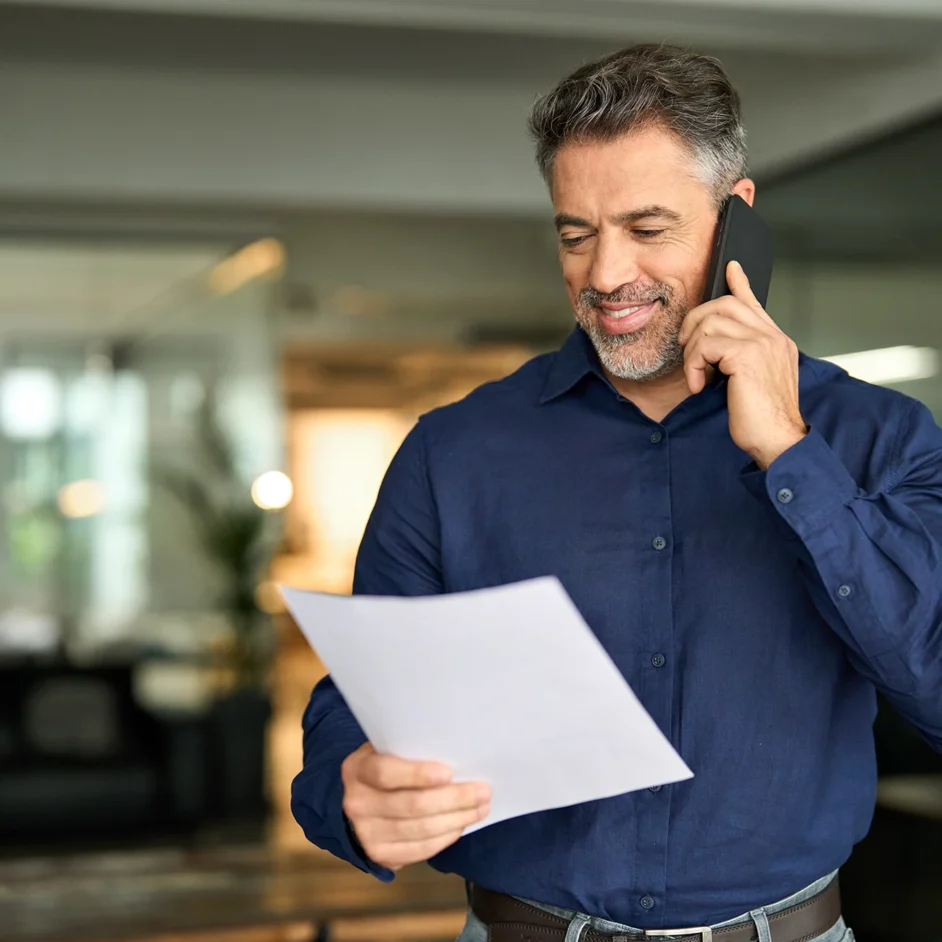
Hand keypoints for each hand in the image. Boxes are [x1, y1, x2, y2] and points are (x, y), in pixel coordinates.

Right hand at [341, 743, 490, 870]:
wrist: (356, 805)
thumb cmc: (383, 769)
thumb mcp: (385, 751)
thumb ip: (409, 751)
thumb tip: (456, 754)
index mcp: (357, 770)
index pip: (385, 773)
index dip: (417, 774)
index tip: (448, 772)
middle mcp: (357, 804)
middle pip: (411, 805)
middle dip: (453, 799)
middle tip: (482, 791)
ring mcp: (367, 834)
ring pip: (421, 830)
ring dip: (456, 819)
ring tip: (480, 808)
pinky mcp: (381, 856)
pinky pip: (420, 850)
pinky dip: (445, 838)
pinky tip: (460, 825)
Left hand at [679, 261, 806, 468]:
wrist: (779, 440)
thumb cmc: (763, 419)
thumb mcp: (752, 381)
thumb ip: (740, 358)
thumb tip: (716, 351)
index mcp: (775, 340)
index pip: (753, 303)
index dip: (740, 283)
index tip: (731, 268)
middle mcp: (772, 336)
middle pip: (723, 305)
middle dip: (695, 323)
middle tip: (688, 350)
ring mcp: (762, 343)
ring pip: (709, 323)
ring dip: (692, 351)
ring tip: (697, 376)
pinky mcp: (746, 356)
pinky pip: (705, 345)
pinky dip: (694, 365)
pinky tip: (700, 386)